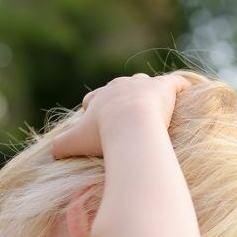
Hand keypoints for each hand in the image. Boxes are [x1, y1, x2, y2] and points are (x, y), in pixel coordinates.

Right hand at [51, 71, 191, 158]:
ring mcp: (143, 85)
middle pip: (119, 89)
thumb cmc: (102, 135)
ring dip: (147, 92)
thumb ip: (61, 147)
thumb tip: (51, 152)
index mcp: (100, 97)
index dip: (94, 109)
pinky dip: (180, 87)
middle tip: (125, 115)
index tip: (96, 120)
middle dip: (120, 99)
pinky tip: (186, 92)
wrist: (129, 126)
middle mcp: (120, 86)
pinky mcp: (164, 88)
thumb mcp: (75, 142)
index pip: (94, 99)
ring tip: (153, 105)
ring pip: (144, 83)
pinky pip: (175, 83)